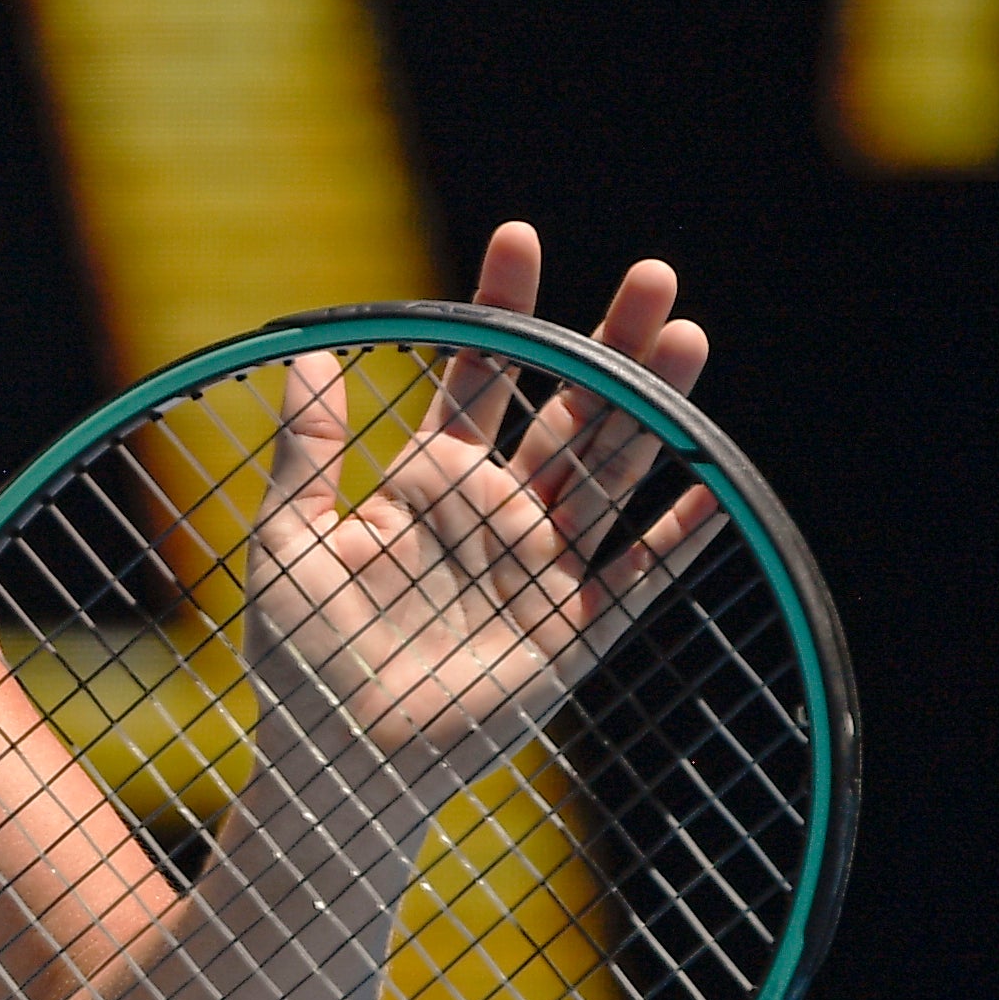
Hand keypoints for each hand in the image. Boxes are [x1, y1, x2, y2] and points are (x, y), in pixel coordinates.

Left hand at [245, 222, 719, 798]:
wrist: (335, 762)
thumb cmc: (299, 658)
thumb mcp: (288, 540)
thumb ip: (306, 450)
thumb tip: (308, 351)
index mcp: (429, 480)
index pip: (478, 374)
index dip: (500, 308)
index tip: (519, 237)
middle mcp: (496, 512)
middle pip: (568, 408)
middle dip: (609, 342)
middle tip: (654, 275)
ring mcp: (541, 568)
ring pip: (612, 471)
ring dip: (651, 408)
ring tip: (688, 339)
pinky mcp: (571, 633)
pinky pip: (636, 578)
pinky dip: (674, 536)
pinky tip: (710, 483)